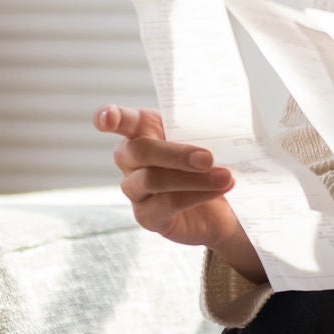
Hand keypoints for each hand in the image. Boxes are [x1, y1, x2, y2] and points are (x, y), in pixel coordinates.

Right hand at [95, 105, 256, 272]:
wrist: (223, 206)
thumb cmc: (210, 163)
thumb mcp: (210, 141)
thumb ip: (203, 130)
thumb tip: (220, 126)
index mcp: (143, 130)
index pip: (122, 120)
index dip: (110, 117)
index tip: (107, 118)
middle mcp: (130, 160)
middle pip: (140, 150)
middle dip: (176, 154)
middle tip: (208, 158)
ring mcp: (134, 189)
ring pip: (152, 179)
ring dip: (193, 178)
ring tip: (225, 177)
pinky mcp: (146, 216)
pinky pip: (166, 204)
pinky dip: (196, 195)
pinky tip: (218, 191)